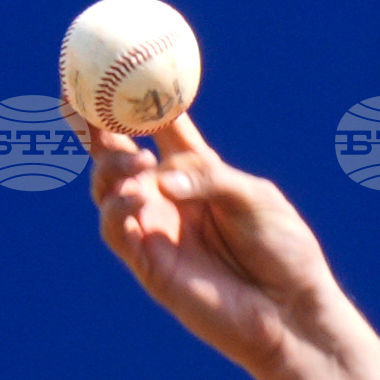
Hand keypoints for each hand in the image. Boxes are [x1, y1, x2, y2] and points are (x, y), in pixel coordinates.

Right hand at [86, 114, 340, 378]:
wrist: (293, 313)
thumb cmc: (284, 252)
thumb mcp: (253, 197)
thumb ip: (207, 176)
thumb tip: (158, 177)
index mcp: (197, 173)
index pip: (153, 128)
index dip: (127, 100)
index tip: (105, 67)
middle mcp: (170, 199)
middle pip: (117, 155)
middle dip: (95, 127)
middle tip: (86, 104)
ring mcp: (157, 232)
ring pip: (107, 188)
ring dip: (111, 168)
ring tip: (138, 164)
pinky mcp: (152, 267)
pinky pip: (115, 230)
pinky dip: (116, 207)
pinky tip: (138, 197)